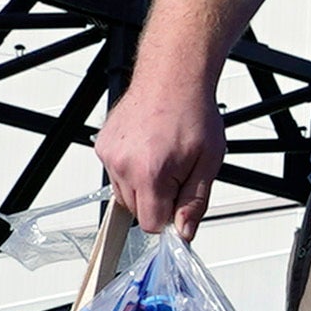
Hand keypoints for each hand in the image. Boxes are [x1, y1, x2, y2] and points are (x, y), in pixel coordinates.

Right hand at [93, 70, 226, 236]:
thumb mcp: (208, 163)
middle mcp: (124, 165)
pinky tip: (148, 150)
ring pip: (125, 194)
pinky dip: (132, 169)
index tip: (179, 205)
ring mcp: (109, 155)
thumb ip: (194, 203)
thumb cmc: (192, 113)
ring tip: (162, 158)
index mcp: (150, 174)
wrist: (173, 78)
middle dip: (158, 201)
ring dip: (144, 186)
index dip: (170, 219)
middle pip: (136, 211)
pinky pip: (116, 174)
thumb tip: (185, 231)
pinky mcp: (102, 146)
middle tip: (176, 173)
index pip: (152, 224)